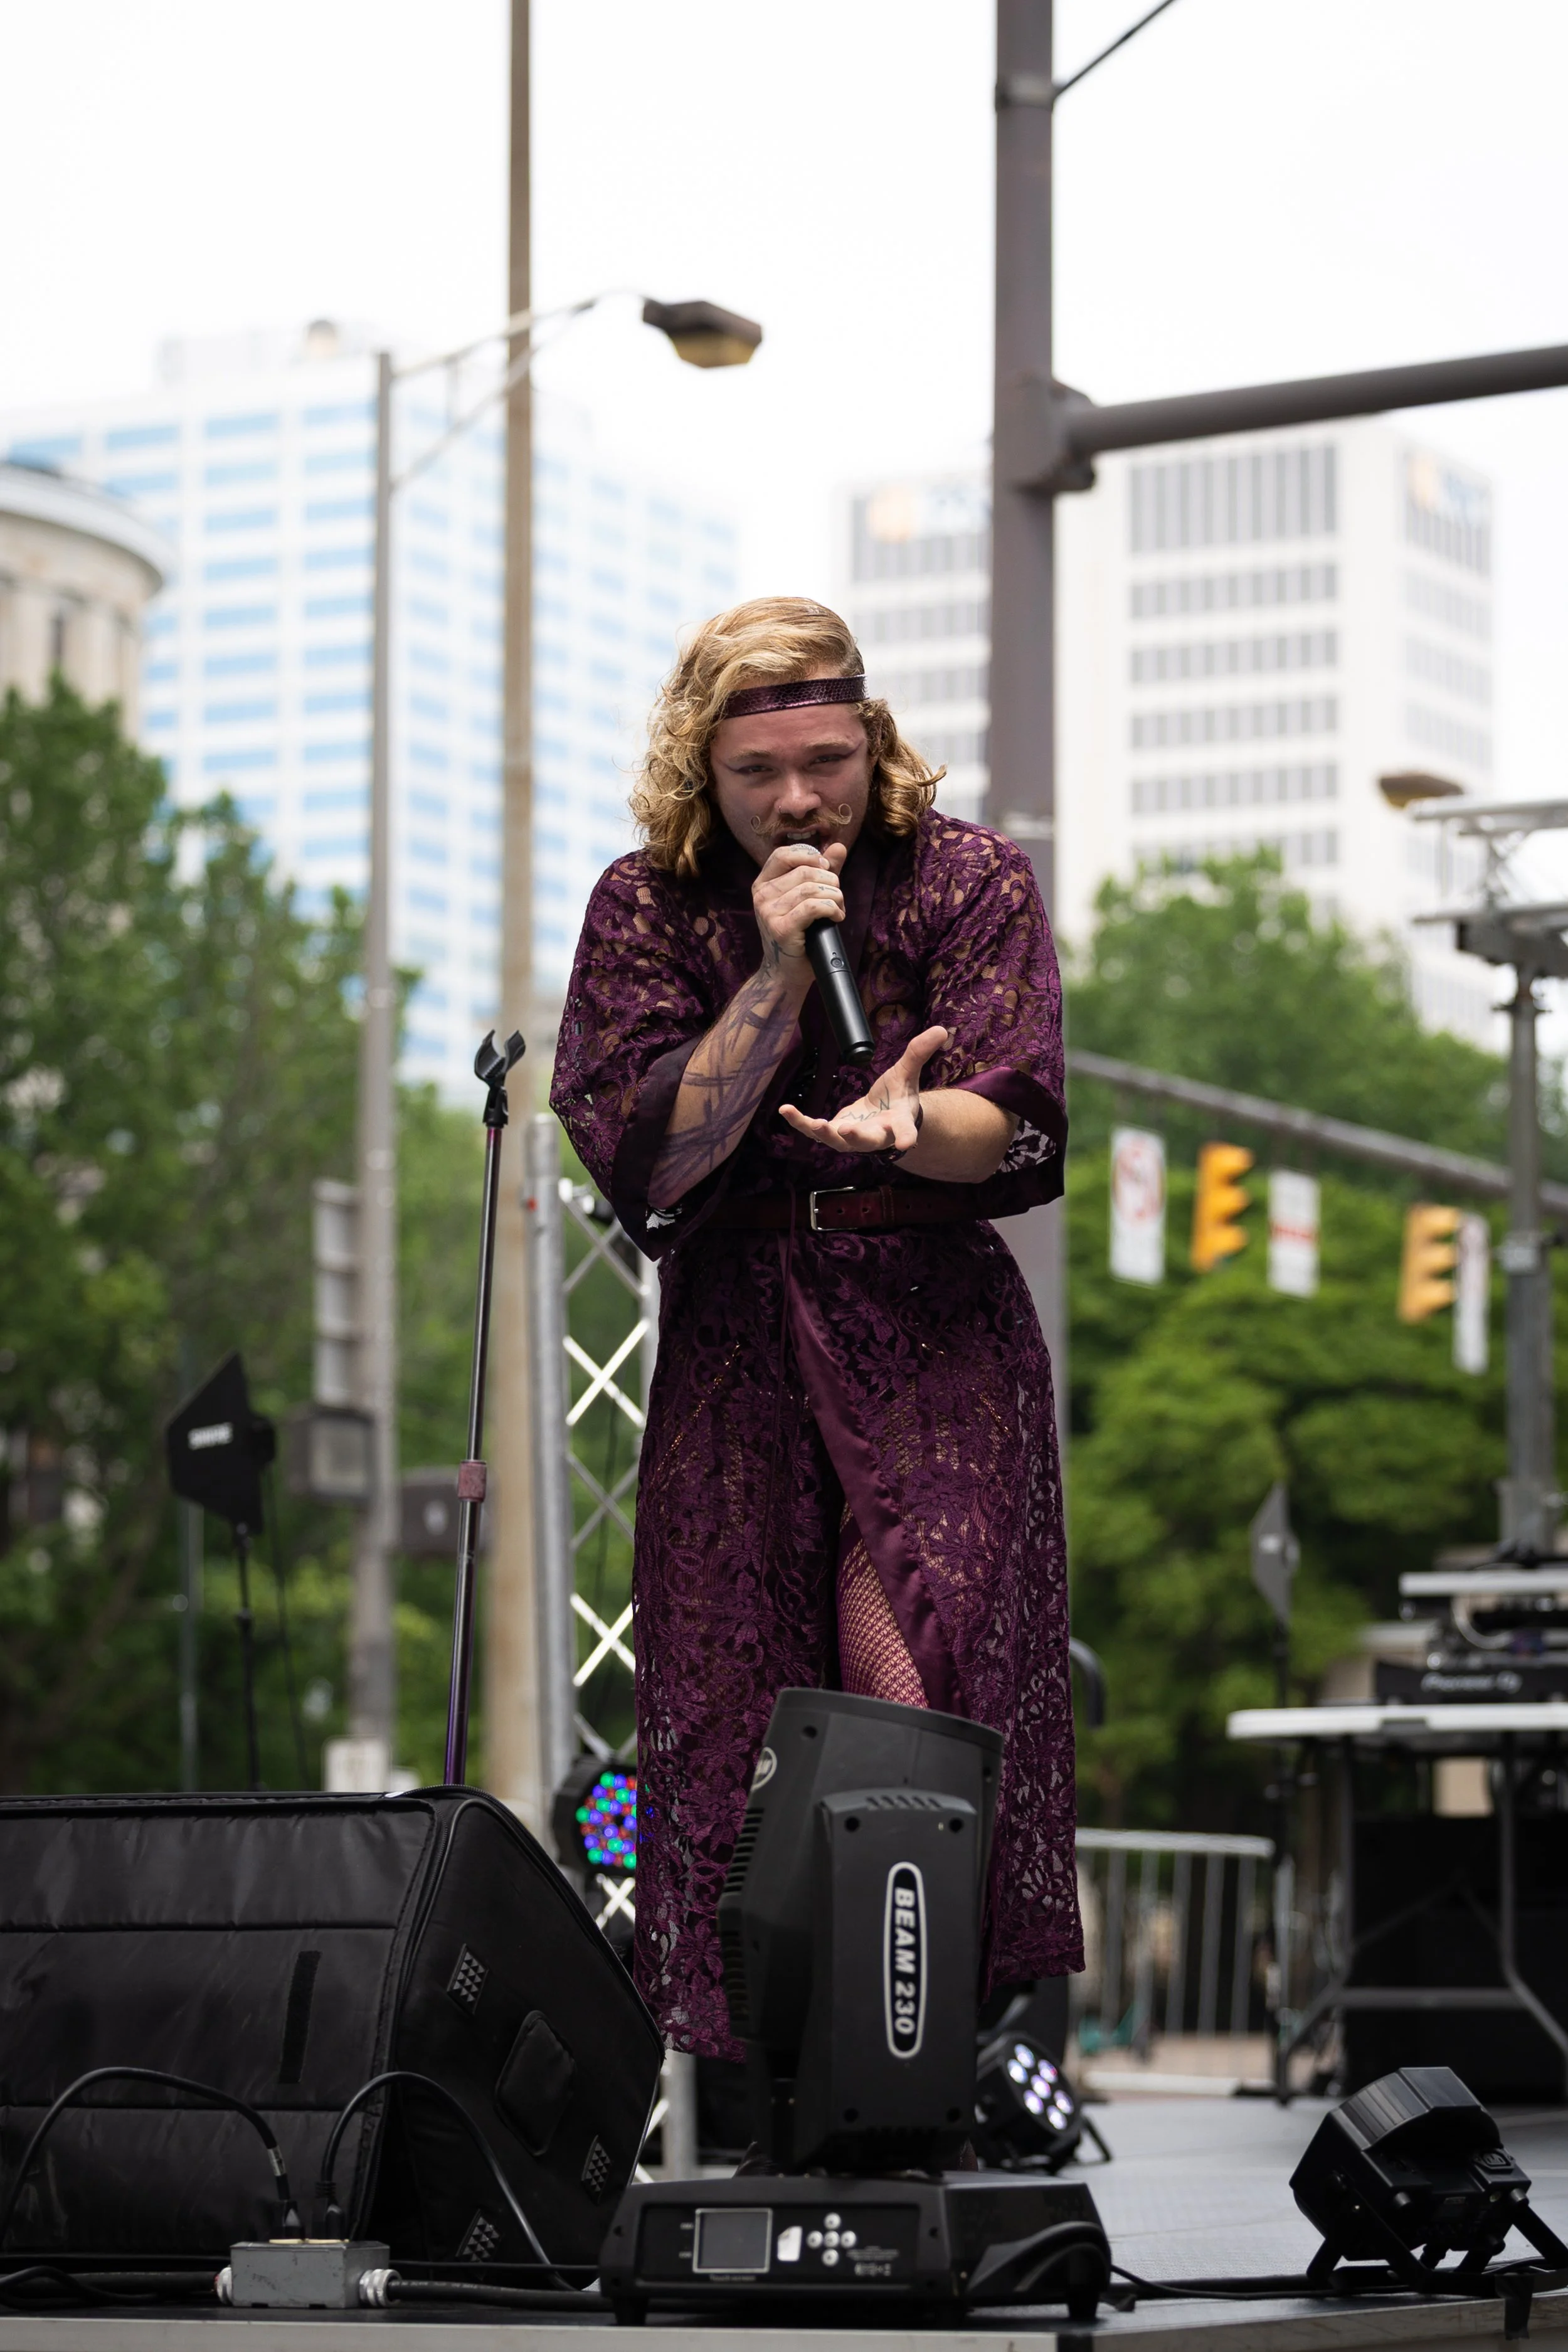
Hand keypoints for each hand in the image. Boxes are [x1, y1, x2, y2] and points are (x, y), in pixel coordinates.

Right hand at [752, 839, 847, 973]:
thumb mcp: (805, 899)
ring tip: (838, 909)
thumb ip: (821, 871)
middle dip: (831, 881)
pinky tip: (837, 917)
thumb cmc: (798, 934)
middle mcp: (761, 896)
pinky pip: (813, 907)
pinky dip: (832, 909)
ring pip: (811, 889)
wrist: (785, 972)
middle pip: (805, 871)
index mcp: (763, 884)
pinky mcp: (781, 929)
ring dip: (835, 897)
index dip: (810, 856)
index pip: (783, 854)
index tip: (826, 868)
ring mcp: (768, 912)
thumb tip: (839, 847)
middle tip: (838, 897)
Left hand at [779, 1026, 949, 1155]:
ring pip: (836, 1141)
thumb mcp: (907, 1074)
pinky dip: (800, 1122)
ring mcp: (852, 1138)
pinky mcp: (833, 1133)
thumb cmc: (896, 1097)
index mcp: (897, 1121)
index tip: (906, 1143)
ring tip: (813, 1123)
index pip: (904, 1131)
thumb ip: (919, 1054)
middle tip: (847, 1132)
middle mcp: (875, 1135)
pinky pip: (814, 1131)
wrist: (883, 1116)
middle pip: (867, 1140)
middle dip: (857, 1137)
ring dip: (824, 1133)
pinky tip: (786, 1109)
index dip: (905, 1137)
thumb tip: (941, 1030)